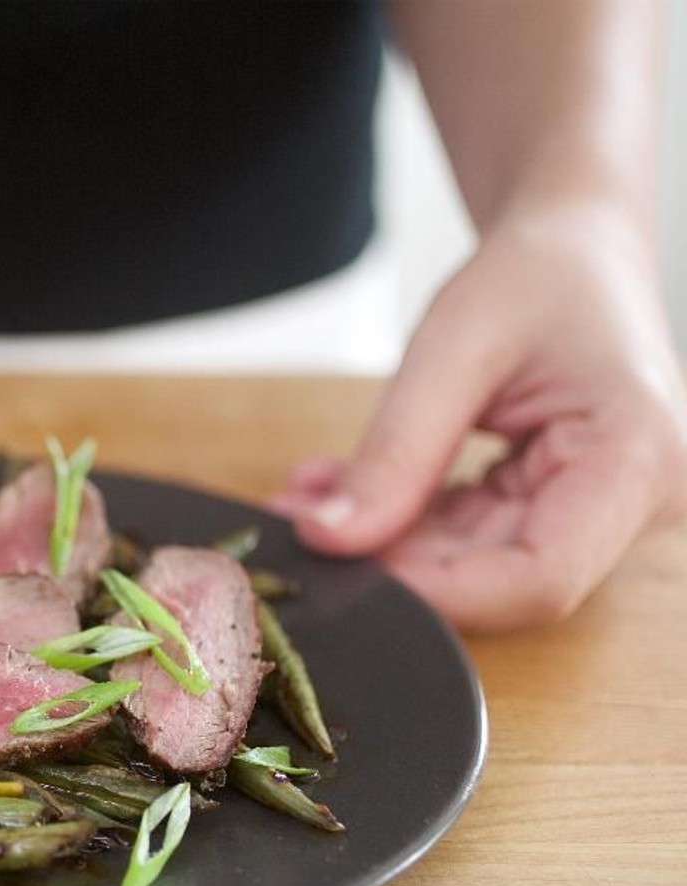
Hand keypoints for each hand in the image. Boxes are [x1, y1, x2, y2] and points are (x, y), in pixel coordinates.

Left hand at [272, 202, 686, 630]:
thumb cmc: (539, 273)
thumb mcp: (454, 350)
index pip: (540, 577)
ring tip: (306, 498)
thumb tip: (328, 537)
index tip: (346, 568)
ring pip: (468, 565)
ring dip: (380, 540)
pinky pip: (462, 539)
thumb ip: (395, 451)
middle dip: (390, 560)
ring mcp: (593, 513)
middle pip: (498, 578)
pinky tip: (338, 490)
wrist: (572, 246)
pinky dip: (396, 520)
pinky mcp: (550, 509)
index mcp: (635, 458)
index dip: (438, 591)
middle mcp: (632, 501)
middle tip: (298, 525)